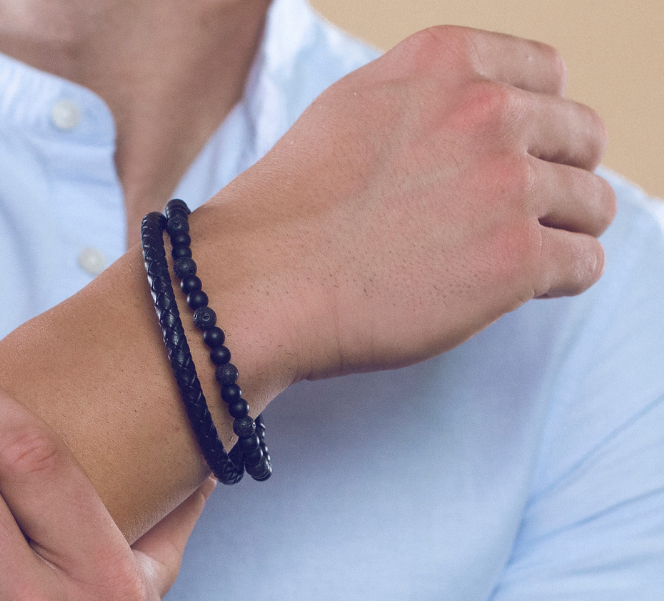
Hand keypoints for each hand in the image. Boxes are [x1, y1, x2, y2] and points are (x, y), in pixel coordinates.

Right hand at [194, 25, 616, 379]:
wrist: (256, 286)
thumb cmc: (283, 217)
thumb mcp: (350, 113)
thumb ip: (422, 105)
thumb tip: (466, 125)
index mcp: (446, 63)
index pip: (547, 77)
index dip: (536, 127)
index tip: (515, 162)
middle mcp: (488, 111)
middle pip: (580, 138)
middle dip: (557, 178)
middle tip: (519, 218)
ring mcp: (507, 186)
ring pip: (590, 204)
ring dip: (563, 230)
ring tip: (520, 259)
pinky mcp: (514, 261)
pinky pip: (581, 263)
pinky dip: (561, 278)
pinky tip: (522, 290)